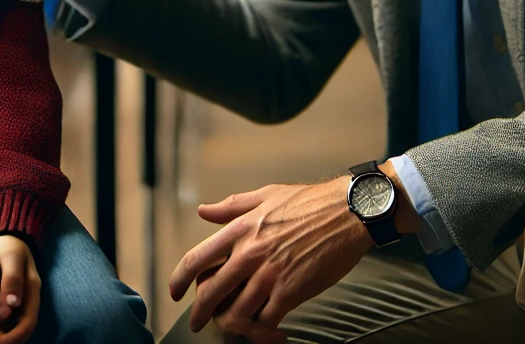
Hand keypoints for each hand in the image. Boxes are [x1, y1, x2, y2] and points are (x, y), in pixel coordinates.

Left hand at [0, 235, 41, 343]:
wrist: (9, 235)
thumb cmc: (9, 245)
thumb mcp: (10, 257)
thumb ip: (12, 279)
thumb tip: (13, 305)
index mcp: (33, 288)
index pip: (28, 323)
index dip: (14, 338)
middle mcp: (32, 295)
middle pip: (26, 328)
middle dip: (11, 341)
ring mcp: (26, 296)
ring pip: (21, 325)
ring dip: (8, 336)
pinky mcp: (19, 297)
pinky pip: (15, 319)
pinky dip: (5, 329)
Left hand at [168, 177, 372, 343]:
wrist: (348, 212)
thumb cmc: (310, 201)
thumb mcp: (266, 194)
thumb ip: (232, 206)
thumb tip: (204, 211)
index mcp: (241, 227)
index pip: (197, 259)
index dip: (179, 280)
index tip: (176, 292)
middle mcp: (250, 252)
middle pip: (210, 293)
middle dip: (199, 314)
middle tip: (199, 323)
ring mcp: (269, 274)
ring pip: (235, 313)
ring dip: (232, 324)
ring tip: (237, 325)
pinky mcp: (290, 292)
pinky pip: (264, 321)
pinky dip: (262, 329)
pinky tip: (269, 328)